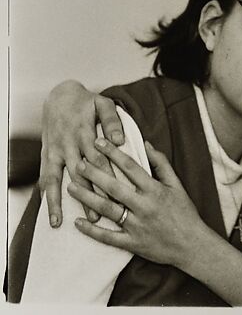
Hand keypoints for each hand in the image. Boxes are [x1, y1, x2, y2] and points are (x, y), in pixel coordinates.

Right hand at [39, 80, 124, 226]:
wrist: (60, 96)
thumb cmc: (87, 103)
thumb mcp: (103, 103)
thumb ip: (112, 121)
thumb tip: (119, 140)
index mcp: (86, 132)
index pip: (99, 159)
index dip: (107, 177)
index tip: (117, 195)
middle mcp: (69, 144)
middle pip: (80, 174)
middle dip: (88, 195)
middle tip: (98, 216)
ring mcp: (56, 151)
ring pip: (57, 179)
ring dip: (59, 201)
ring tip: (61, 222)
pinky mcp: (47, 156)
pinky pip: (45, 178)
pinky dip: (46, 196)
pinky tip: (49, 213)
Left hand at [69, 139, 205, 268]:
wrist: (192, 244)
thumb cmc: (185, 212)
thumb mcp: (177, 184)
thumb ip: (161, 163)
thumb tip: (146, 144)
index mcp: (155, 189)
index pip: (130, 166)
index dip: (113, 153)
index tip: (99, 142)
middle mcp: (144, 206)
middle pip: (114, 187)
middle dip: (94, 173)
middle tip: (79, 162)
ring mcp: (137, 225)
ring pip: (108, 209)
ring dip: (88, 198)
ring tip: (72, 187)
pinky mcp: (132, 243)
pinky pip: (108, 237)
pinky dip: (92, 230)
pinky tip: (78, 222)